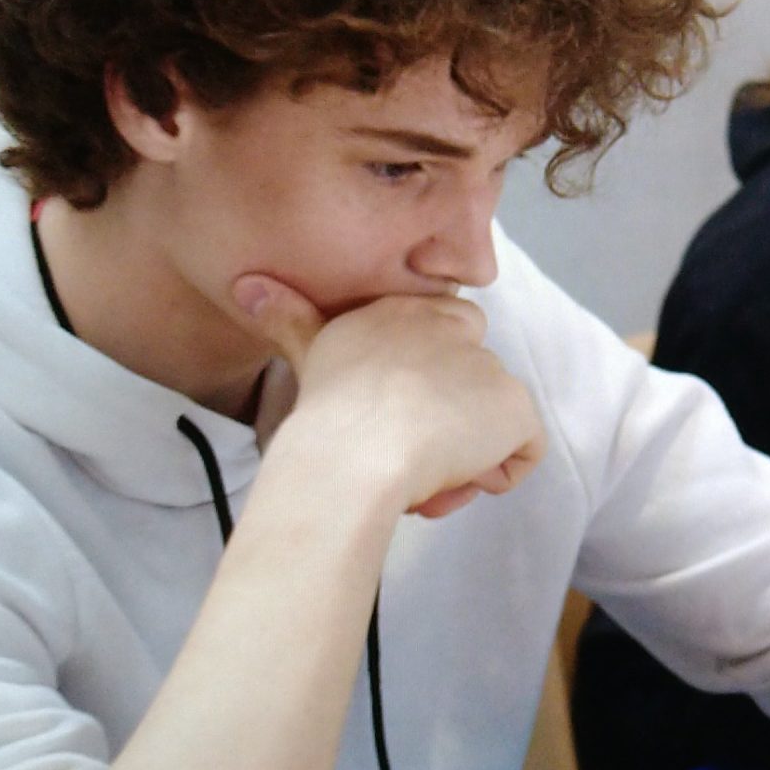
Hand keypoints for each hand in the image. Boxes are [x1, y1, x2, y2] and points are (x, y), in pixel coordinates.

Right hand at [232, 274, 542, 518]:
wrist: (353, 451)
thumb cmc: (324, 414)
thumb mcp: (305, 354)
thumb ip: (288, 320)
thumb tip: (245, 286)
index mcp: (404, 311)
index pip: (443, 337)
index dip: (426, 386)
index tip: (392, 418)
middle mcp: (451, 327)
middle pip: (468, 384)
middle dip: (446, 424)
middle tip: (404, 455)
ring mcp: (489, 367)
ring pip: (490, 423)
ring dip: (461, 456)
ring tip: (417, 479)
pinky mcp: (514, 408)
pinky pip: (524, 452)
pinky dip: (495, 476)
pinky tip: (451, 484)